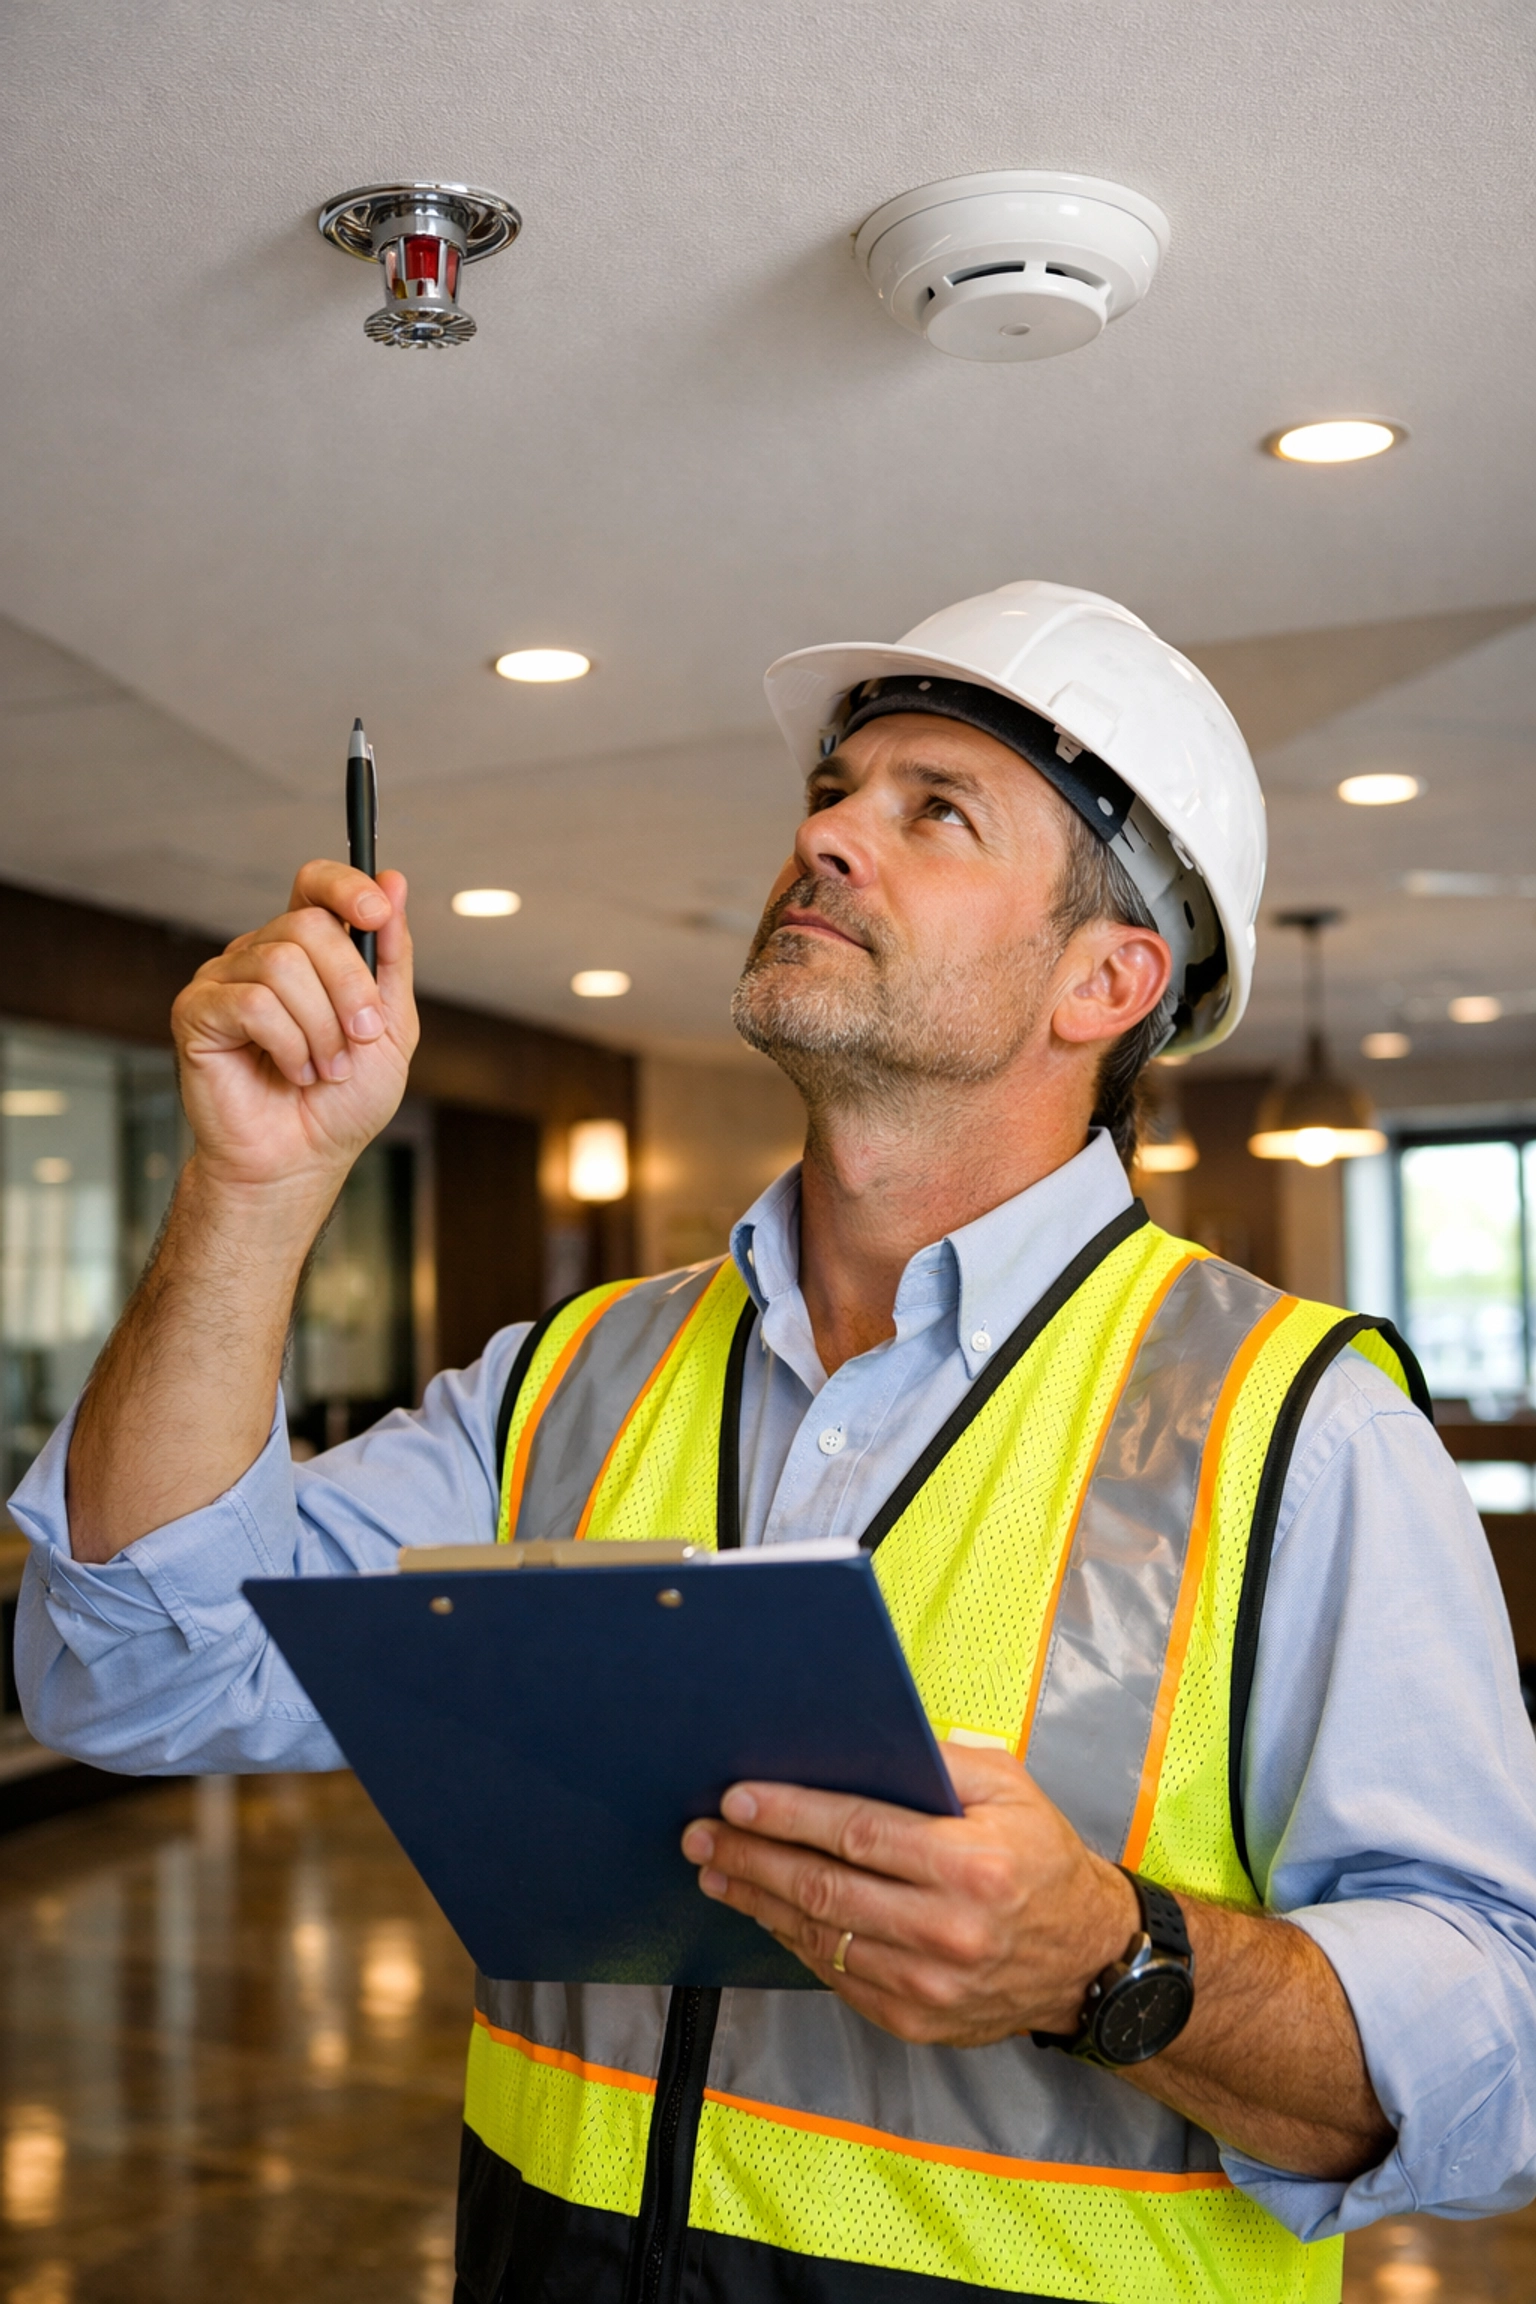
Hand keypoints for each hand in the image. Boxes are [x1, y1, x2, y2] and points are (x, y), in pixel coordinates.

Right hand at [171, 861, 416, 1197]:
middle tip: (358, 1038)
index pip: (315, 885)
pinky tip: (291, 1071)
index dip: (345, 886)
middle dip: (349, 988)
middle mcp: (261, 954)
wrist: (302, 1160)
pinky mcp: (196, 1012)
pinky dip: (287, 1045)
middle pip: (308, 927)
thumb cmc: (342, 1101)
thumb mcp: (390, 1026)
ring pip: (282, 966)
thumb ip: (392, 955)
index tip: (376, 912)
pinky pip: (252, 1004)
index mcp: (308, 951)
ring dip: (321, 1028)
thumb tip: (394, 881)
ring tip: (323, 1069)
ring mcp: (225, 980)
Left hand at [681, 1747, 1137, 2046]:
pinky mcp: (913, 2019)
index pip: (858, 1833)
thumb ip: (938, 1762)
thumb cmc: (1041, 1859)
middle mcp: (948, 1930)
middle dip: (752, 1855)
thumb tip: (860, 1744)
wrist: (1086, 1959)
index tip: (738, 1798)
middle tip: (703, 1833)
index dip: (791, 1814)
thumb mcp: (1010, 1788)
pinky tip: (765, 1911)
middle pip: (823, 1888)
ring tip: (717, 1868)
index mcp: (972, 1866)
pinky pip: (835, 1975)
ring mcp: (928, 1984)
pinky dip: (792, 1940)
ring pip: (819, 1936)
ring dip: (757, 1900)